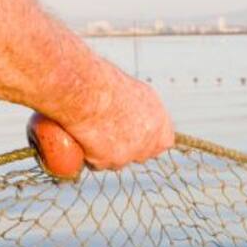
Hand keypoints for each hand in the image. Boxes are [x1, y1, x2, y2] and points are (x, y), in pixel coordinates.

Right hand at [60, 63, 174, 170]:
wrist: (85, 90)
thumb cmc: (102, 82)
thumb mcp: (130, 90)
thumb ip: (138, 108)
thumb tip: (133, 117)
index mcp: (158, 118)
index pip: (164, 142)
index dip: (149, 141)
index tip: (136, 136)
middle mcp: (149, 137)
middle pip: (141, 154)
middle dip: (127, 149)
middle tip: (108, 134)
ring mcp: (130, 152)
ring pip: (118, 161)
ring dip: (106, 153)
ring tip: (91, 131)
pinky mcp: (110, 160)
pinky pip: (98, 164)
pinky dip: (89, 155)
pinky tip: (83, 138)